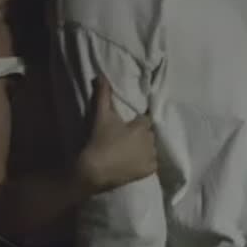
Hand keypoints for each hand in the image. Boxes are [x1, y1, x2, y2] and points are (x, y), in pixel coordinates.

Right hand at [78, 75, 156, 193]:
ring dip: (144, 148)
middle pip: (149, 134)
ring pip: (151, 148)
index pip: (145, 119)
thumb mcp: (101, 115)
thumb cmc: (99, 140)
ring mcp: (150, 157)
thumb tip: (102, 75)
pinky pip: (152, 164)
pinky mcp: (148, 171)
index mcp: (142, 126)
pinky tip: (135, 162)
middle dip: (141, 134)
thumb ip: (103, 94)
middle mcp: (150, 141)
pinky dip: (145, 163)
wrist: (94, 171)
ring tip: (130, 151)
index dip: (137, 122)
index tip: (130, 125)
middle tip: (127, 138)